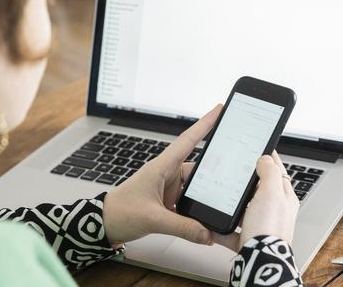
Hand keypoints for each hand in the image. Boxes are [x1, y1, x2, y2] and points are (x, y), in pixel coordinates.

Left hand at [102, 105, 221, 245]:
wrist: (104, 225)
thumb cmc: (120, 212)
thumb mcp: (152, 219)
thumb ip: (182, 227)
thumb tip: (207, 233)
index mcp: (161, 167)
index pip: (187, 140)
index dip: (204, 123)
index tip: (219, 109)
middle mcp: (168, 174)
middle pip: (200, 168)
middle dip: (217, 170)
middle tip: (238, 170)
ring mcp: (169, 187)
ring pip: (197, 187)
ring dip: (208, 196)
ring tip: (226, 203)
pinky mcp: (170, 201)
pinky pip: (191, 202)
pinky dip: (200, 210)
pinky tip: (210, 219)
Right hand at [213, 151, 299, 251]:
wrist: (260, 261)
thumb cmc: (269, 230)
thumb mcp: (271, 193)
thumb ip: (269, 172)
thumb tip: (266, 158)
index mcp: (284, 198)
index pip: (278, 172)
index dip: (268, 159)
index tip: (259, 149)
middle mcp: (274, 212)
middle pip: (258, 190)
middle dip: (245, 183)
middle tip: (235, 173)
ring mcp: (260, 226)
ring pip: (242, 210)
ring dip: (231, 206)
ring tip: (222, 198)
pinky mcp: (247, 240)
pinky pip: (230, 231)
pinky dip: (220, 228)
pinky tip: (213, 224)